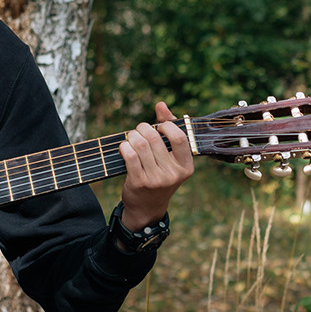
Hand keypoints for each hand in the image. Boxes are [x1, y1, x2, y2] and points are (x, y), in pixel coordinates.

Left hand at [119, 101, 195, 230]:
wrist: (147, 207)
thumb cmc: (160, 175)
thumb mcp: (170, 158)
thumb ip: (169, 130)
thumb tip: (161, 104)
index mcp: (186, 166)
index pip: (180, 138)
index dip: (166, 126)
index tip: (159, 127)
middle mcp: (173, 174)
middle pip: (155, 138)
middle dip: (143, 128)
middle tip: (139, 131)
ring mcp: (156, 179)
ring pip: (140, 144)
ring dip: (132, 136)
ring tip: (131, 138)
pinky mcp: (139, 182)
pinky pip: (129, 155)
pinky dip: (124, 147)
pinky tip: (124, 148)